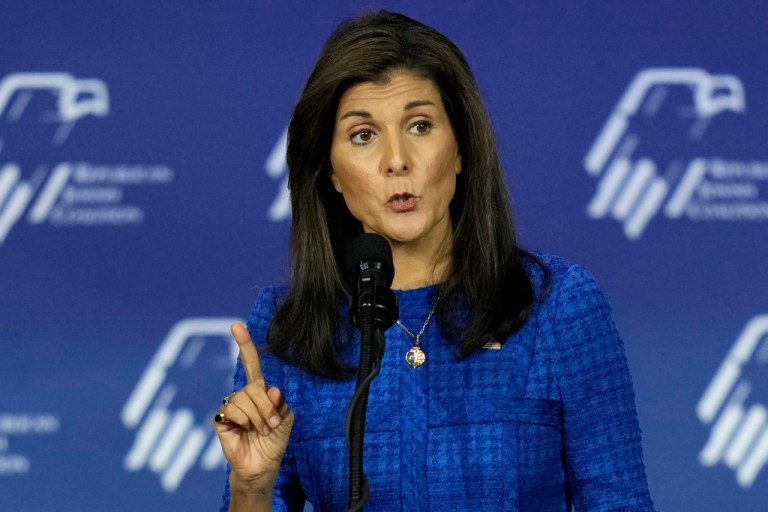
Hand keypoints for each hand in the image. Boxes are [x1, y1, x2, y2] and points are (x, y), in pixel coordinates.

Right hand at [213, 322, 293, 490]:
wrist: (263, 465)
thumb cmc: (274, 441)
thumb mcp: (286, 419)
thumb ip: (280, 403)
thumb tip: (270, 389)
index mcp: (259, 390)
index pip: (251, 363)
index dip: (244, 344)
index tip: (236, 326)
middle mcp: (243, 394)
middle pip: (254, 386)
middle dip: (267, 407)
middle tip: (271, 425)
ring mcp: (230, 405)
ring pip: (244, 398)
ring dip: (258, 418)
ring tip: (260, 431)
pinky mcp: (220, 419)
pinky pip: (232, 409)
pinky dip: (244, 422)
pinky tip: (244, 431)